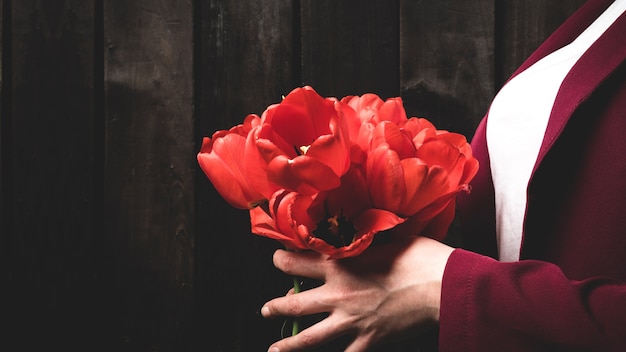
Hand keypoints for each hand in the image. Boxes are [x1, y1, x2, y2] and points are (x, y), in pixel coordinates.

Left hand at [261, 235, 453, 351]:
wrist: (442, 285)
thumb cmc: (418, 256)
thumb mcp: (384, 239)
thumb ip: (361, 242)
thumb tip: (353, 235)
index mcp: (339, 265)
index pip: (295, 262)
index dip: (281, 260)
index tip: (277, 260)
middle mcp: (338, 294)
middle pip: (294, 303)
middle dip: (275, 306)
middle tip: (266, 309)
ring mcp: (351, 321)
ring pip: (310, 337)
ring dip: (289, 344)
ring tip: (275, 349)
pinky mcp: (369, 340)